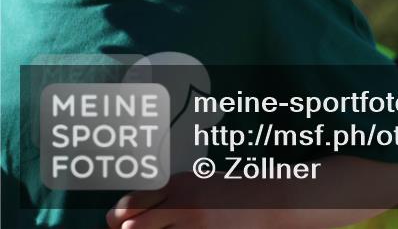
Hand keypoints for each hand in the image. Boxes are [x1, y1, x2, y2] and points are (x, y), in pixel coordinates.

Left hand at [106, 172, 272, 228]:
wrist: (269, 201)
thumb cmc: (234, 194)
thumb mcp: (198, 186)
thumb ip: (169, 197)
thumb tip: (132, 217)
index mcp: (178, 184)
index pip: (129, 203)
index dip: (115, 219)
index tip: (115, 224)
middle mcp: (181, 203)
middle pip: (131, 225)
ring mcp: (193, 224)